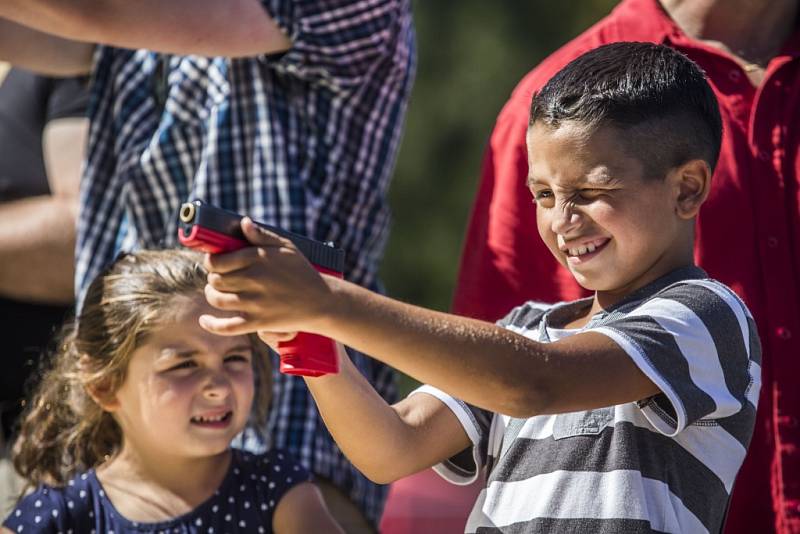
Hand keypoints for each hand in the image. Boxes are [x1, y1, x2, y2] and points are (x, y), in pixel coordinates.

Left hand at [199, 218, 335, 335]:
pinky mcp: (258, 322)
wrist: (321, 301)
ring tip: (216, 293)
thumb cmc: (303, 271)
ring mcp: (255, 302)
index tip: (214, 263)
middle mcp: (253, 279)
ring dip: (211, 296)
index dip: (210, 262)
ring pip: (216, 300)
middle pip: (215, 280)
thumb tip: (243, 222)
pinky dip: (211, 324)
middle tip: (219, 278)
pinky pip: (226, 326)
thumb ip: (262, 235)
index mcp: (257, 258)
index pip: (217, 261)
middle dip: (213, 278)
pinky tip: (204, 320)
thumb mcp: (286, 247)